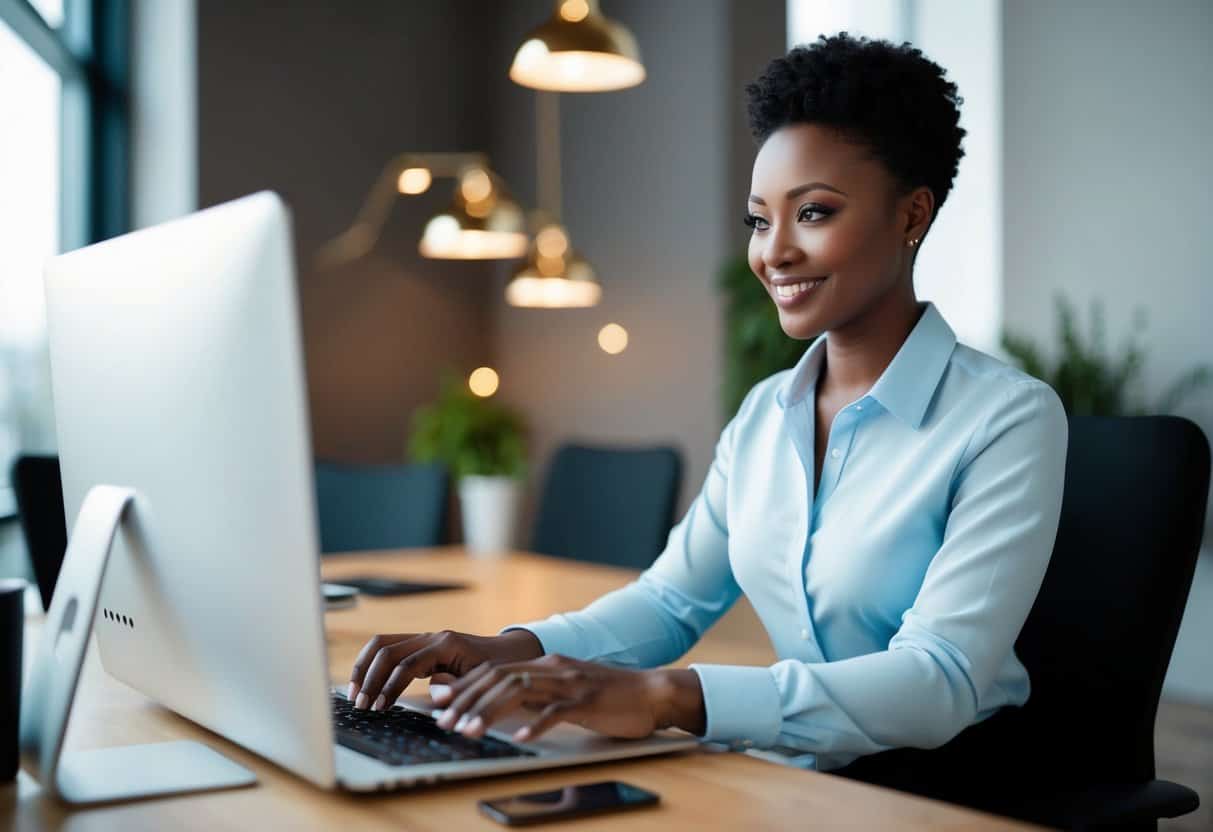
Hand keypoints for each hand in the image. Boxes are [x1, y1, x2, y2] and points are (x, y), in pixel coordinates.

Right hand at [348, 629, 542, 710]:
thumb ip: (456, 686)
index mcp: (446, 644)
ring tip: (352, 694)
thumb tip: (434, 691)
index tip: (379, 708)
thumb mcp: (481, 681)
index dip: (390, 687)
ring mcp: (423, 637)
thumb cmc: (497, 671)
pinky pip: (387, 647)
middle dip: (369, 677)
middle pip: (387, 649)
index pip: (407, 665)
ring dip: (363, 667)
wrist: (508, 654)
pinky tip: (362, 682)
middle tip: (360, 704)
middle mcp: (431, 636)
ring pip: (381, 643)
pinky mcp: (418, 644)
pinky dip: (370, 662)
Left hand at [430, 655, 705, 742]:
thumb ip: (537, 695)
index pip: (496, 670)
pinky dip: (534, 723)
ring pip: (520, 691)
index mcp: (546, 665)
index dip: (465, 685)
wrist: (652, 692)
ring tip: (469, 730)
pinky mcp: (587, 700)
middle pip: (500, 677)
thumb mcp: (566, 692)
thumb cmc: (609, 696)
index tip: (441, 701)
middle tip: (445, 720)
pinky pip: (556, 711)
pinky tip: (518, 737)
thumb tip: (501, 709)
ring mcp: (570, 683)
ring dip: (490, 711)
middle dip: (468, 698)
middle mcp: (553, 668)